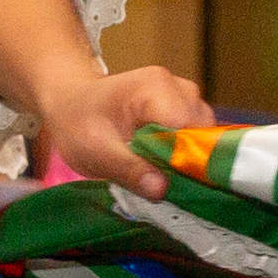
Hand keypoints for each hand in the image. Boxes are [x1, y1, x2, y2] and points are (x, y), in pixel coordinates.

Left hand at [38, 63, 213, 195]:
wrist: (72, 103)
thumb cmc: (79, 122)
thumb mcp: (95, 150)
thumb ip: (128, 169)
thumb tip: (161, 189)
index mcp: (157, 89)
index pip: (191, 132)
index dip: (186, 162)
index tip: (171, 187)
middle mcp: (180, 88)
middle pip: (204, 136)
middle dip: (187, 164)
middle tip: (158, 183)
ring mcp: (187, 97)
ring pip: (205, 139)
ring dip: (186, 161)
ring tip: (155, 172)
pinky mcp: (187, 109)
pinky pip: (198, 138)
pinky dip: (184, 155)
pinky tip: (160, 163)